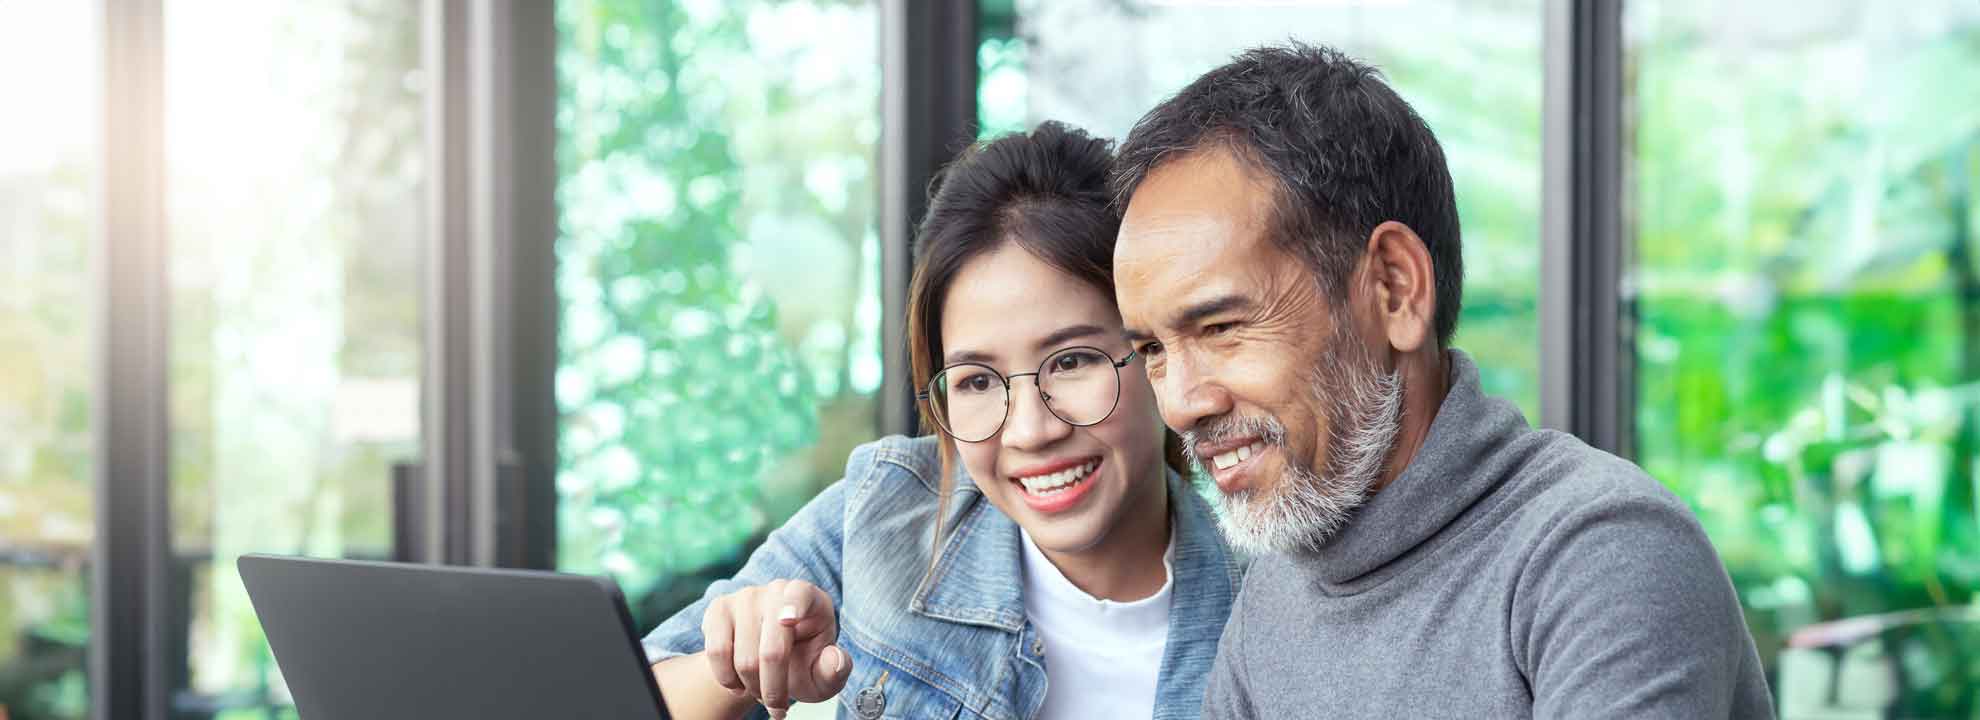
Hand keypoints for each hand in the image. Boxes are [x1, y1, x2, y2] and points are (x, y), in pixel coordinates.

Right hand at [701, 579, 851, 718]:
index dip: (794, 606)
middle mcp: (777, 590)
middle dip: (774, 688)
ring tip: (760, 692)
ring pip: (743, 657)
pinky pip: (716, 651)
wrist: (767, 661)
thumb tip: (835, 658)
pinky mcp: (719, 609)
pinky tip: (738, 684)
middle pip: (772, 649)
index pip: (801, 594)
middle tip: (777, 708)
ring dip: (751, 687)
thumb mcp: (823, 675)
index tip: (788, 621)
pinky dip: (726, 678)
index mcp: (810, 598)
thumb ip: (836, 670)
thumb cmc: (803, 664)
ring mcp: (746, 596)